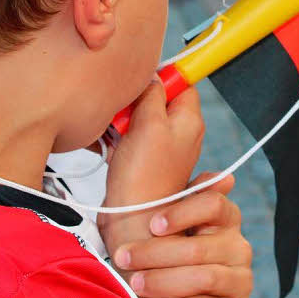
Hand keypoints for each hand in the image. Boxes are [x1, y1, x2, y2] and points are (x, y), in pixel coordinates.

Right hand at [99, 82, 203, 261]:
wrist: (131, 220)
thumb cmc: (144, 178)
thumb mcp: (149, 124)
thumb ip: (153, 94)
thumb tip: (153, 76)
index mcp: (189, 122)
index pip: (183, 83)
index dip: (163, 77)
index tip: (143, 80)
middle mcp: (180, 133)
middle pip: (160, 99)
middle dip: (137, 99)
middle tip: (125, 108)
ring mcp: (162, 147)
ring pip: (142, 116)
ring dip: (124, 118)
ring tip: (115, 128)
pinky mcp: (144, 160)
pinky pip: (131, 136)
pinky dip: (118, 135)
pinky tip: (109, 142)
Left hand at [115, 174, 253, 297]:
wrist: (182, 297)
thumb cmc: (174, 255)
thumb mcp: (174, 225)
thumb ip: (186, 199)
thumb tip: (226, 178)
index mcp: (226, 220)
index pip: (214, 205)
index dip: (182, 212)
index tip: (152, 225)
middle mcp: (238, 247)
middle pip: (200, 246)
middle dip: (155, 254)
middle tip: (124, 258)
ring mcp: (242, 279)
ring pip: (208, 277)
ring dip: (167, 282)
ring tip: (138, 284)